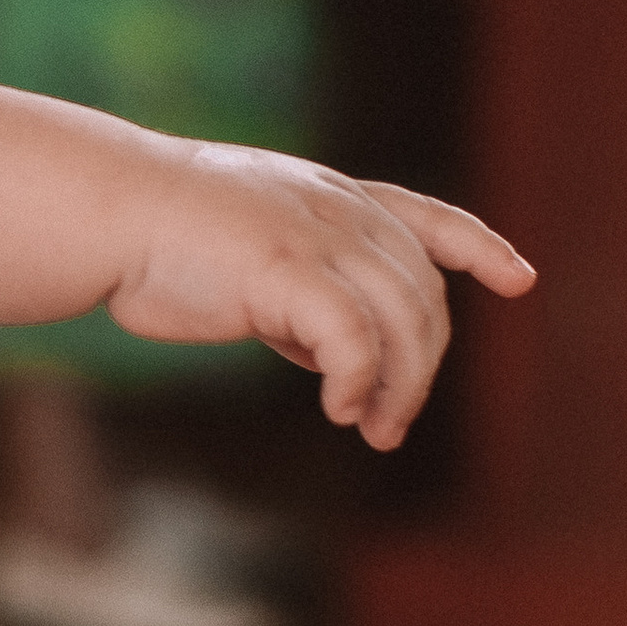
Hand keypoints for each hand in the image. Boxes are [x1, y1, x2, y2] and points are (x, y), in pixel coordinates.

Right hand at [112, 147, 534, 445]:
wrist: (107, 210)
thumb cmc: (158, 239)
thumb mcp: (249, 254)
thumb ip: (301, 292)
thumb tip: (333, 358)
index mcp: (332, 196)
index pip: (429, 217)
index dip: (480, 247)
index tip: (520, 279)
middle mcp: (339, 210)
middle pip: (422, 294)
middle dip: (421, 367)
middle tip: (388, 425)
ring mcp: (318, 235)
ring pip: (401, 321)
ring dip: (399, 387)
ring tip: (370, 429)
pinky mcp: (290, 268)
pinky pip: (354, 338)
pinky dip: (358, 381)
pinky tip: (336, 410)